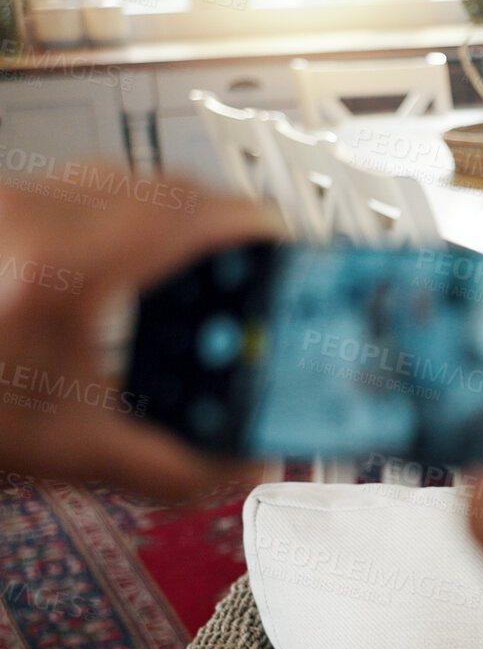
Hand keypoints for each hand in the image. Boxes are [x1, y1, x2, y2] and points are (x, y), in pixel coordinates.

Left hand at [0, 172, 272, 499]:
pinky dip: (110, 227)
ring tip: (184, 274)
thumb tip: (238, 466)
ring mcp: (3, 208)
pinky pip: (68, 197)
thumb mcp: (59, 451)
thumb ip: (165, 466)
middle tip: (246, 266)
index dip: (254, 224)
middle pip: (155, 183)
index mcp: (60, 268)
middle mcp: (27, 217)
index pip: (189, 209)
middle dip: (213, 225)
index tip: (286, 244)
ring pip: (109, 182)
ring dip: (158, 221)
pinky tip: (113, 280)